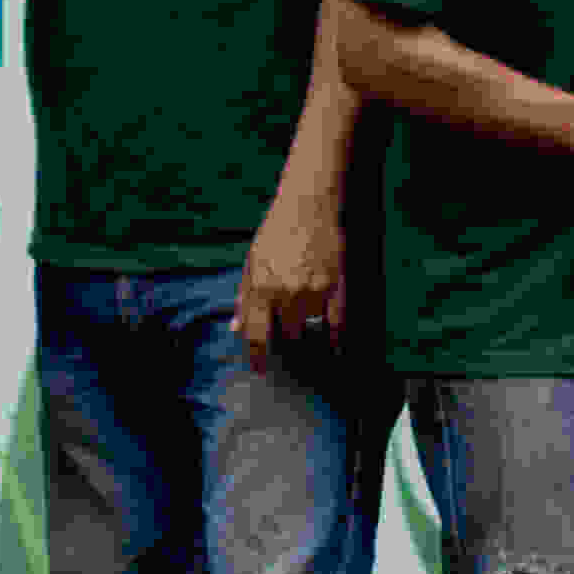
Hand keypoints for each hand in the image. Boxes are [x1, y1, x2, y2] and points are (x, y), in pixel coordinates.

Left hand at [236, 183, 348, 351]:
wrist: (308, 204)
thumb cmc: (276, 231)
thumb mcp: (252, 262)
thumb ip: (244, 297)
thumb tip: (236, 328)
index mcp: (261, 287)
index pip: (257, 334)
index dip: (257, 357)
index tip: (259, 369)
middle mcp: (287, 293)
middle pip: (287, 336)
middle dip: (284, 339)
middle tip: (286, 337)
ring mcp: (314, 291)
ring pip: (310, 330)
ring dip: (306, 334)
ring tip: (306, 329)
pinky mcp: (337, 286)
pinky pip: (337, 324)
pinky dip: (337, 339)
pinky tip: (336, 349)